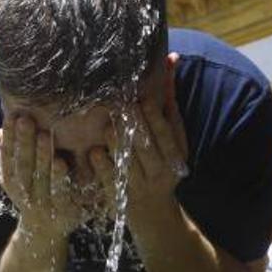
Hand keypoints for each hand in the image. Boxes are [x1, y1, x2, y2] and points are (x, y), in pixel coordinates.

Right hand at [0, 114, 79, 237]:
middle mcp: (25, 194)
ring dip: (41, 157)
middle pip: (23, 166)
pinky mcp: (63, 212)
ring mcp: (43, 204)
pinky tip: (62, 161)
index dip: (10, 137)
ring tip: (44, 134)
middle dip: (24, 142)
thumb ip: (9, 155)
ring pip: (41, 179)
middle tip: (26, 119)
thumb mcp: (17, 177)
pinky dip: (60, 178)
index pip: (8, 157)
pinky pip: (62, 194)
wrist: (45, 233)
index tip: (12, 115)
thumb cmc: (33, 194)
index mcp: (12, 182)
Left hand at [92, 52, 189, 216]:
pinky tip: (95, 153)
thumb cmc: (161, 162)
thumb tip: (170, 57)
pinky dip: (104, 167)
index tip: (143, 99)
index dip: (156, 118)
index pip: (167, 134)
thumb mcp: (171, 136)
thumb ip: (168, 99)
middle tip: (119, 104)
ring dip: (118, 144)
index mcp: (175, 156)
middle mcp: (160, 172)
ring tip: (107, 125)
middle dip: (135, 126)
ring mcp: (139, 187)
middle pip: (148, 147)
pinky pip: (111, 182)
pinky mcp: (120, 198)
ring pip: (130, 164)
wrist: (153, 213)